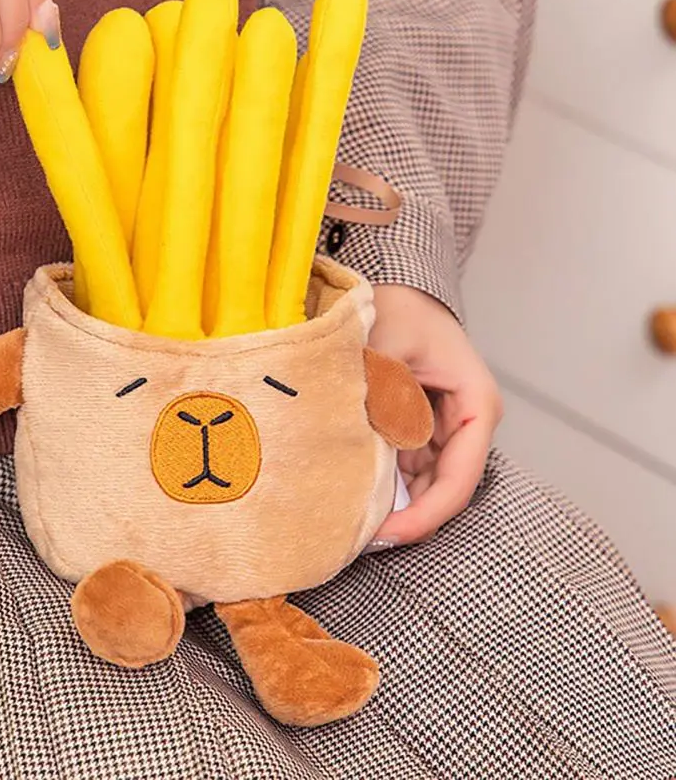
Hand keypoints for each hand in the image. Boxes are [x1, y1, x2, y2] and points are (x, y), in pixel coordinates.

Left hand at [369, 284, 501, 545]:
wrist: (394, 285)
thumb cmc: (399, 307)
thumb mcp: (387, 347)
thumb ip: (382, 395)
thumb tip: (370, 452)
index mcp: (476, 405)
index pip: (458, 478)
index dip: (423, 514)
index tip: (385, 535)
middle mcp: (468, 424)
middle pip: (441, 490)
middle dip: (403, 517)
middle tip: (355, 539)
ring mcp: (444, 429)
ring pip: (421, 485)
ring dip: (390, 503)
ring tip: (347, 522)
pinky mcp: (420, 428)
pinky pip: (404, 467)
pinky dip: (381, 482)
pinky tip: (350, 493)